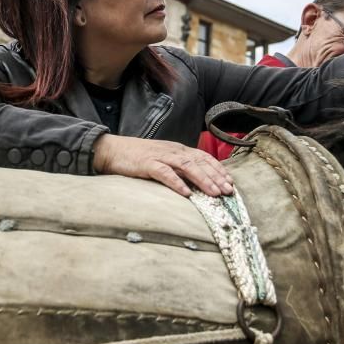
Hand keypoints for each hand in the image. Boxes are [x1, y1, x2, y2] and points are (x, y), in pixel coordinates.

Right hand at [93, 134, 233, 197]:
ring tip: (214, 193)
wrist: (113, 150)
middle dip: (216, 177)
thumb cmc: (139, 157)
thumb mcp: (164, 159)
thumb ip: (179, 167)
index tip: (230, 183)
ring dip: (203, 180)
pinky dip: (176, 183)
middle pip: (200, 162)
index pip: (204, 158)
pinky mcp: (147, 164)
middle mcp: (174, 151)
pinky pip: (165, 173)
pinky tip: (186, 193)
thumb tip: (196, 181)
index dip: (219, 170)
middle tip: (228, 191)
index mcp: (179, 150)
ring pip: (187, 167)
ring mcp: (161, 156)